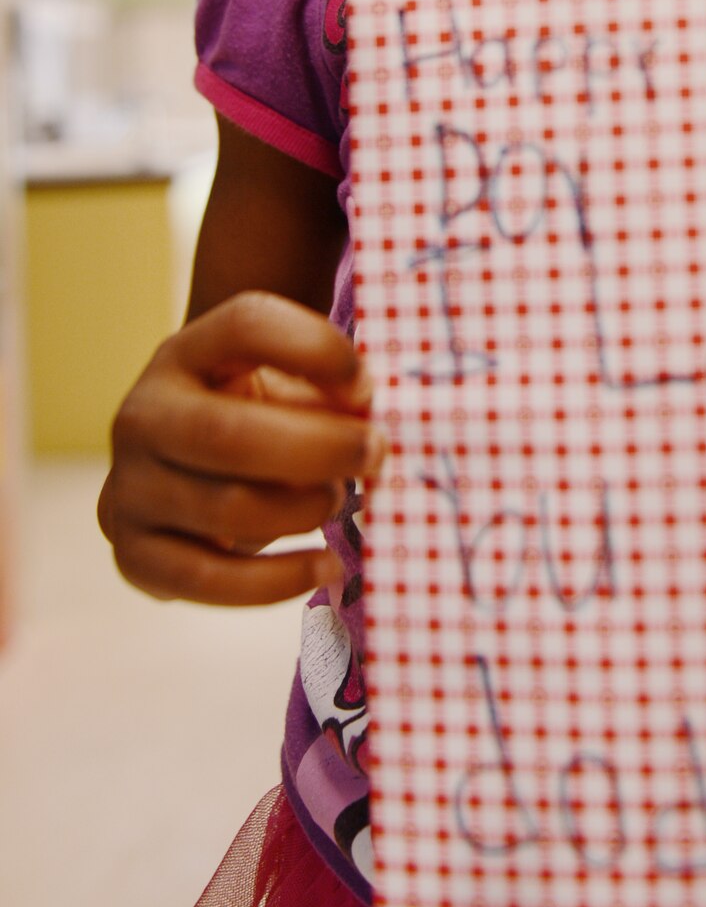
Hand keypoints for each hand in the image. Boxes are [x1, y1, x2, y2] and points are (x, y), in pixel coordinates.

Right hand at [98, 291, 385, 606]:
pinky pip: (207, 580)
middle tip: (376, 453)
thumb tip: (369, 418)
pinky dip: (277, 581)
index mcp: (186, 353)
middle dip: (319, 448)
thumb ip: (328, 392)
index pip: (245, 325)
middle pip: (227, 434)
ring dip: (304, 510)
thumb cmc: (255, 416)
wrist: (182, 471)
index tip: (367, 385)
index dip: (315, 349)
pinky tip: (323, 567)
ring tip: (337, 499)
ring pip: (226, 510)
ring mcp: (129, 488)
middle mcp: (144, 415)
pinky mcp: (135, 555)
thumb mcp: (284, 384)